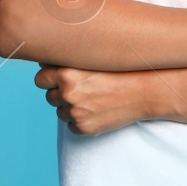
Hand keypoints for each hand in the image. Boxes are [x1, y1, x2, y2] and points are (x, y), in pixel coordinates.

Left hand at [34, 65, 152, 134]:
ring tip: (93, 99)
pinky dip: (81, 121)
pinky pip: (71, 126)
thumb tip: (46, 58)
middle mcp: (68, 92)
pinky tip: (97, 111)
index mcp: (66, 72)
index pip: (40, 78)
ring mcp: (75, 112)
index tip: (62, 76)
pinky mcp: (83, 128)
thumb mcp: (94, 58)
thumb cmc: (122, 70)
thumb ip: (70, 60)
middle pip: (48, 96)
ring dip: (70, 107)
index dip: (51, 77)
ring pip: (60, 111)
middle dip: (60, 93)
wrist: (146, 91)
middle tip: (82, 88)